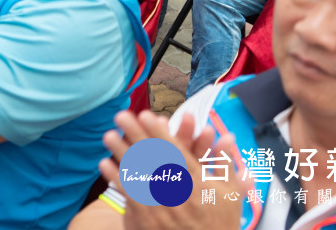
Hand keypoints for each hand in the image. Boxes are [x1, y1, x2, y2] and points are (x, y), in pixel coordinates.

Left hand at [99, 110, 247, 229]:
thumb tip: (229, 136)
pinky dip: (117, 178)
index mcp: (198, 182)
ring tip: (109, 135)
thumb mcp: (231, 194)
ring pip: (139, 174)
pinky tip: (105, 163)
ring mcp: (163, 205)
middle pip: (154, 158)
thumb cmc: (220, 222)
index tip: (147, 116)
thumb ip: (225, 163)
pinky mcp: (150, 219)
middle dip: (137, 135)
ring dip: (122, 153)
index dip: (160, 133)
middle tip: (122, 116)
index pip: (176, 152)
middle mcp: (179, 191)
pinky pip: (130, 195)